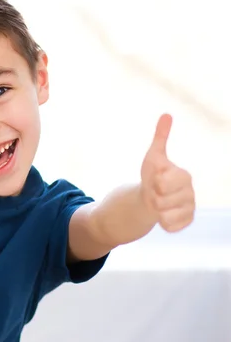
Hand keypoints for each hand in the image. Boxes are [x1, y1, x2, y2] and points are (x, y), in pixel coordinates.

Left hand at [140, 114, 194, 231]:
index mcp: (184, 176)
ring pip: (165, 214)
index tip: (155, 179)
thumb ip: (160, 137)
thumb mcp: (153, 156)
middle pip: (162, 200)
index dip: (155, 182)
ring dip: (156, 210)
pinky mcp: (186, 223)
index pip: (165, 182)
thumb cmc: (152, 176)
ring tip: (158, 203)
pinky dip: (161, 222)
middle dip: (153, 196)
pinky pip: (170, 227)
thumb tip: (166, 114)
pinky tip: (162, 215)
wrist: (149, 198)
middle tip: (155, 192)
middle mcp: (191, 193)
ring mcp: (190, 209)